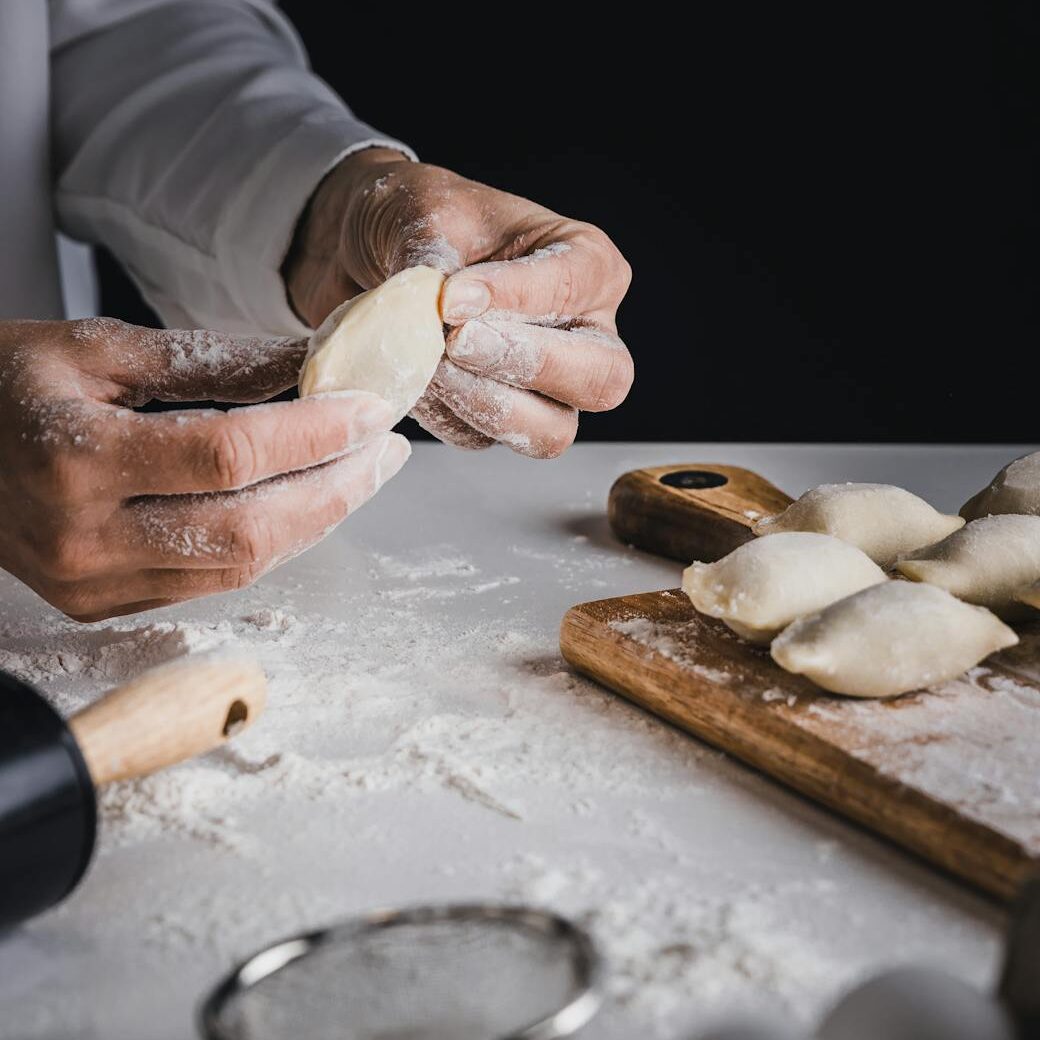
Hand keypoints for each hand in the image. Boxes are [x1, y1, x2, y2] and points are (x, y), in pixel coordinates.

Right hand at [0, 318, 407, 620]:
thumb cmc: (2, 384)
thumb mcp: (97, 348)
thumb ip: (208, 361)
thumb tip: (309, 363)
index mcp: (72, 456)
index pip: (230, 453)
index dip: (314, 432)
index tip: (370, 407)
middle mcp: (81, 536)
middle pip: (249, 528)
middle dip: (336, 489)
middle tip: (386, 451)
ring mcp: (90, 583)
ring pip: (240, 567)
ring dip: (315, 522)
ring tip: (360, 476)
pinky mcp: (100, 604)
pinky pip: (210, 582)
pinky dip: (270, 544)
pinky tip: (301, 506)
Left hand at [283, 150, 632, 457]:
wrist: (367, 251)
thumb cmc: (417, 220)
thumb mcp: (429, 213)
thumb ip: (443, 261)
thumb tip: (453, 309)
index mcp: (588, 265)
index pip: (573, 290)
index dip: (514, 298)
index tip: (452, 296)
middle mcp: (586, 334)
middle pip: (601, 380)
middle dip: (527, 366)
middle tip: (458, 343)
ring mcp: (549, 389)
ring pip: (551, 430)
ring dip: (486, 404)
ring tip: (430, 364)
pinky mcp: (500, 423)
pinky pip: (483, 439)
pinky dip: (445, 415)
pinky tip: (415, 379)